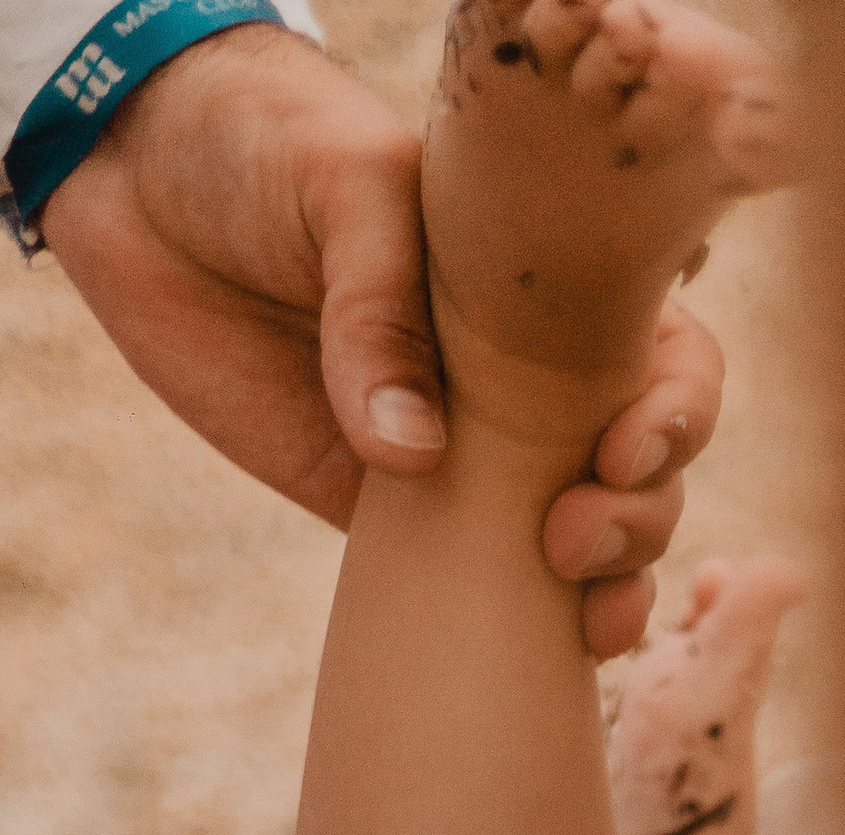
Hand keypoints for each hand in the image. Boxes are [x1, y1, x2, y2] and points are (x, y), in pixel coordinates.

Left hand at [39, 22, 723, 654]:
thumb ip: (381, 312)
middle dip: (642, 520)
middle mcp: (532, 379)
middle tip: (573, 538)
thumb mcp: (343, 188)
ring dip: (614, 588)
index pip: (669, 359)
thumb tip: (412, 457)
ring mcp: (474, 455)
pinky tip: (552, 652)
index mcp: (550, 292)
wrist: (140, 178)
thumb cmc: (264, 143)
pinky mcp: (396, 516)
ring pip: (589, 543)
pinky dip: (530, 630)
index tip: (621, 453)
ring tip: (582, 609)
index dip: (676, 415)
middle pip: (646, 473)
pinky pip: (485, 587)